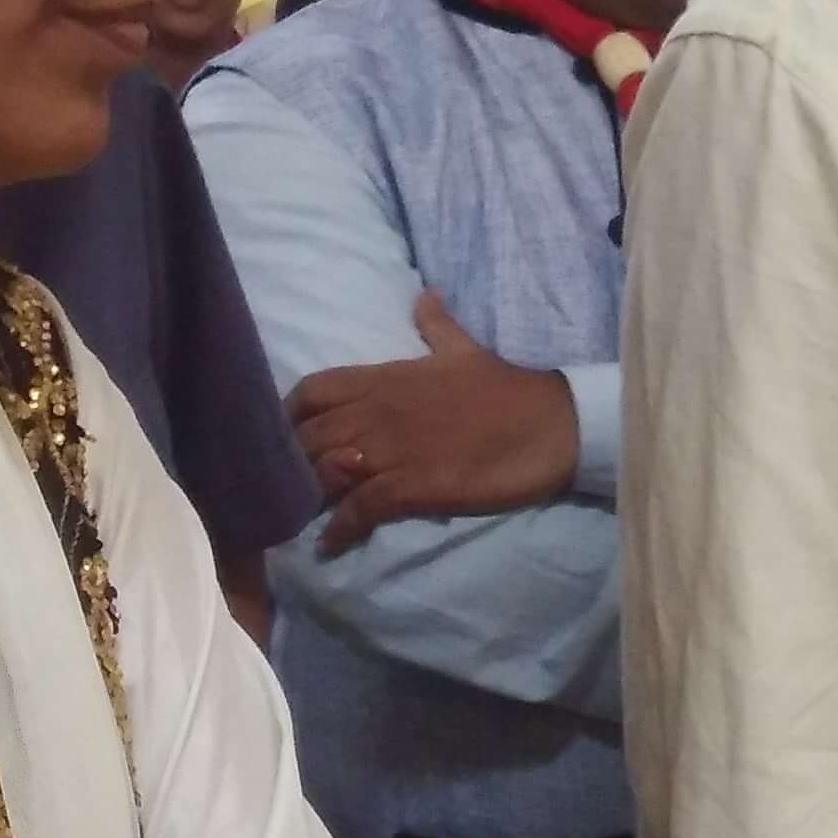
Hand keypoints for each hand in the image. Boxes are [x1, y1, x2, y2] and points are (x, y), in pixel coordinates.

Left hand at [291, 295, 581, 552]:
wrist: (552, 424)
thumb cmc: (508, 388)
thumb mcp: (465, 350)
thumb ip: (437, 326)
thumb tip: (424, 295)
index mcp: (386, 378)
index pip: (313, 391)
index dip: (290, 415)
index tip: (285, 435)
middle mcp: (379, 411)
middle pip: (309, 436)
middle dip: (291, 462)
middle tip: (286, 487)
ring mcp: (394, 449)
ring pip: (325, 471)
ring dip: (309, 496)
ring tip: (301, 516)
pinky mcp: (414, 485)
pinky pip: (361, 508)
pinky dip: (341, 527)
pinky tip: (331, 542)